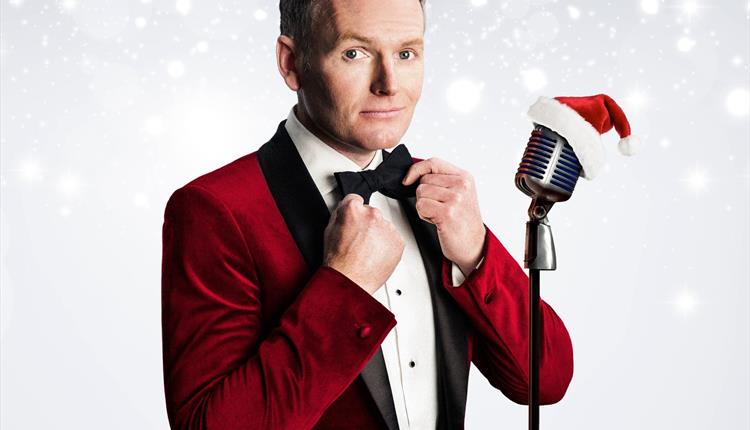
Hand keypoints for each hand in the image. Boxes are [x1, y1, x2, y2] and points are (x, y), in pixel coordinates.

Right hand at [322, 194, 404, 294]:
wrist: (351, 281)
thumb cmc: (339, 261)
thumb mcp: (329, 231)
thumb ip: (339, 214)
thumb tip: (345, 210)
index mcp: (353, 209)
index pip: (356, 199)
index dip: (353, 212)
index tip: (355, 220)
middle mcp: (372, 215)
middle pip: (371, 213)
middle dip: (367, 224)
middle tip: (359, 240)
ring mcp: (387, 228)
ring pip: (383, 226)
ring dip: (378, 234)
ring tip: (367, 251)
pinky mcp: (398, 241)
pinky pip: (393, 238)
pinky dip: (387, 245)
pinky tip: (375, 255)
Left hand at [402, 157, 485, 275]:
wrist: (474, 244)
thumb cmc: (463, 221)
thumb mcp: (459, 194)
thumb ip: (441, 180)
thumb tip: (414, 173)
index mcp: (464, 177)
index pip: (433, 162)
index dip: (416, 170)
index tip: (408, 180)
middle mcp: (461, 185)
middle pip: (423, 180)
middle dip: (425, 196)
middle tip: (440, 207)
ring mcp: (455, 198)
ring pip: (420, 193)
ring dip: (424, 206)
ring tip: (439, 214)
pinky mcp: (447, 212)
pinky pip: (421, 206)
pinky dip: (424, 215)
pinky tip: (437, 221)